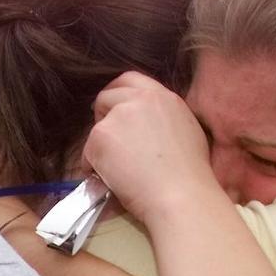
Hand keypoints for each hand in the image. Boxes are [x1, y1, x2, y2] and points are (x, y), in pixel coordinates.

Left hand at [84, 72, 215, 222]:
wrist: (180, 196)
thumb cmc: (189, 176)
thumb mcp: (185, 131)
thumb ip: (161, 119)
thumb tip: (144, 128)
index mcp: (163, 97)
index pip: (130, 80)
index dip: (117, 94)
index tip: (112, 110)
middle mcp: (140, 99)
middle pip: (107, 96)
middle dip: (102, 116)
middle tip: (107, 140)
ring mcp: (118, 116)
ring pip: (97, 128)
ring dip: (100, 147)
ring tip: (115, 170)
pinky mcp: (101, 136)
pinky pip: (87, 152)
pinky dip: (92, 166)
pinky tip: (109, 180)